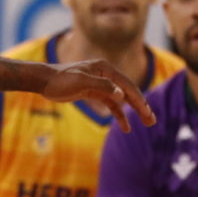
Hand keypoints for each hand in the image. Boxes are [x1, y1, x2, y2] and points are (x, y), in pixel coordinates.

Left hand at [38, 59, 154, 130]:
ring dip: (134, 111)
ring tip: (148, 123)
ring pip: (122, 99)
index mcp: (105, 68)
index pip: (127, 85)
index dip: (138, 99)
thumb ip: (101, 86)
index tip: (147, 112)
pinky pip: (112, 105)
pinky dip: (119, 115)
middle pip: (128, 91)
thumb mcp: (80, 82)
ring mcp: (101, 84)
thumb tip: (121, 94)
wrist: (44, 81)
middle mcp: (106, 75)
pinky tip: (126, 128)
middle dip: (141, 106)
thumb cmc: (60, 80)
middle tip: (152, 121)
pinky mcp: (95, 93)